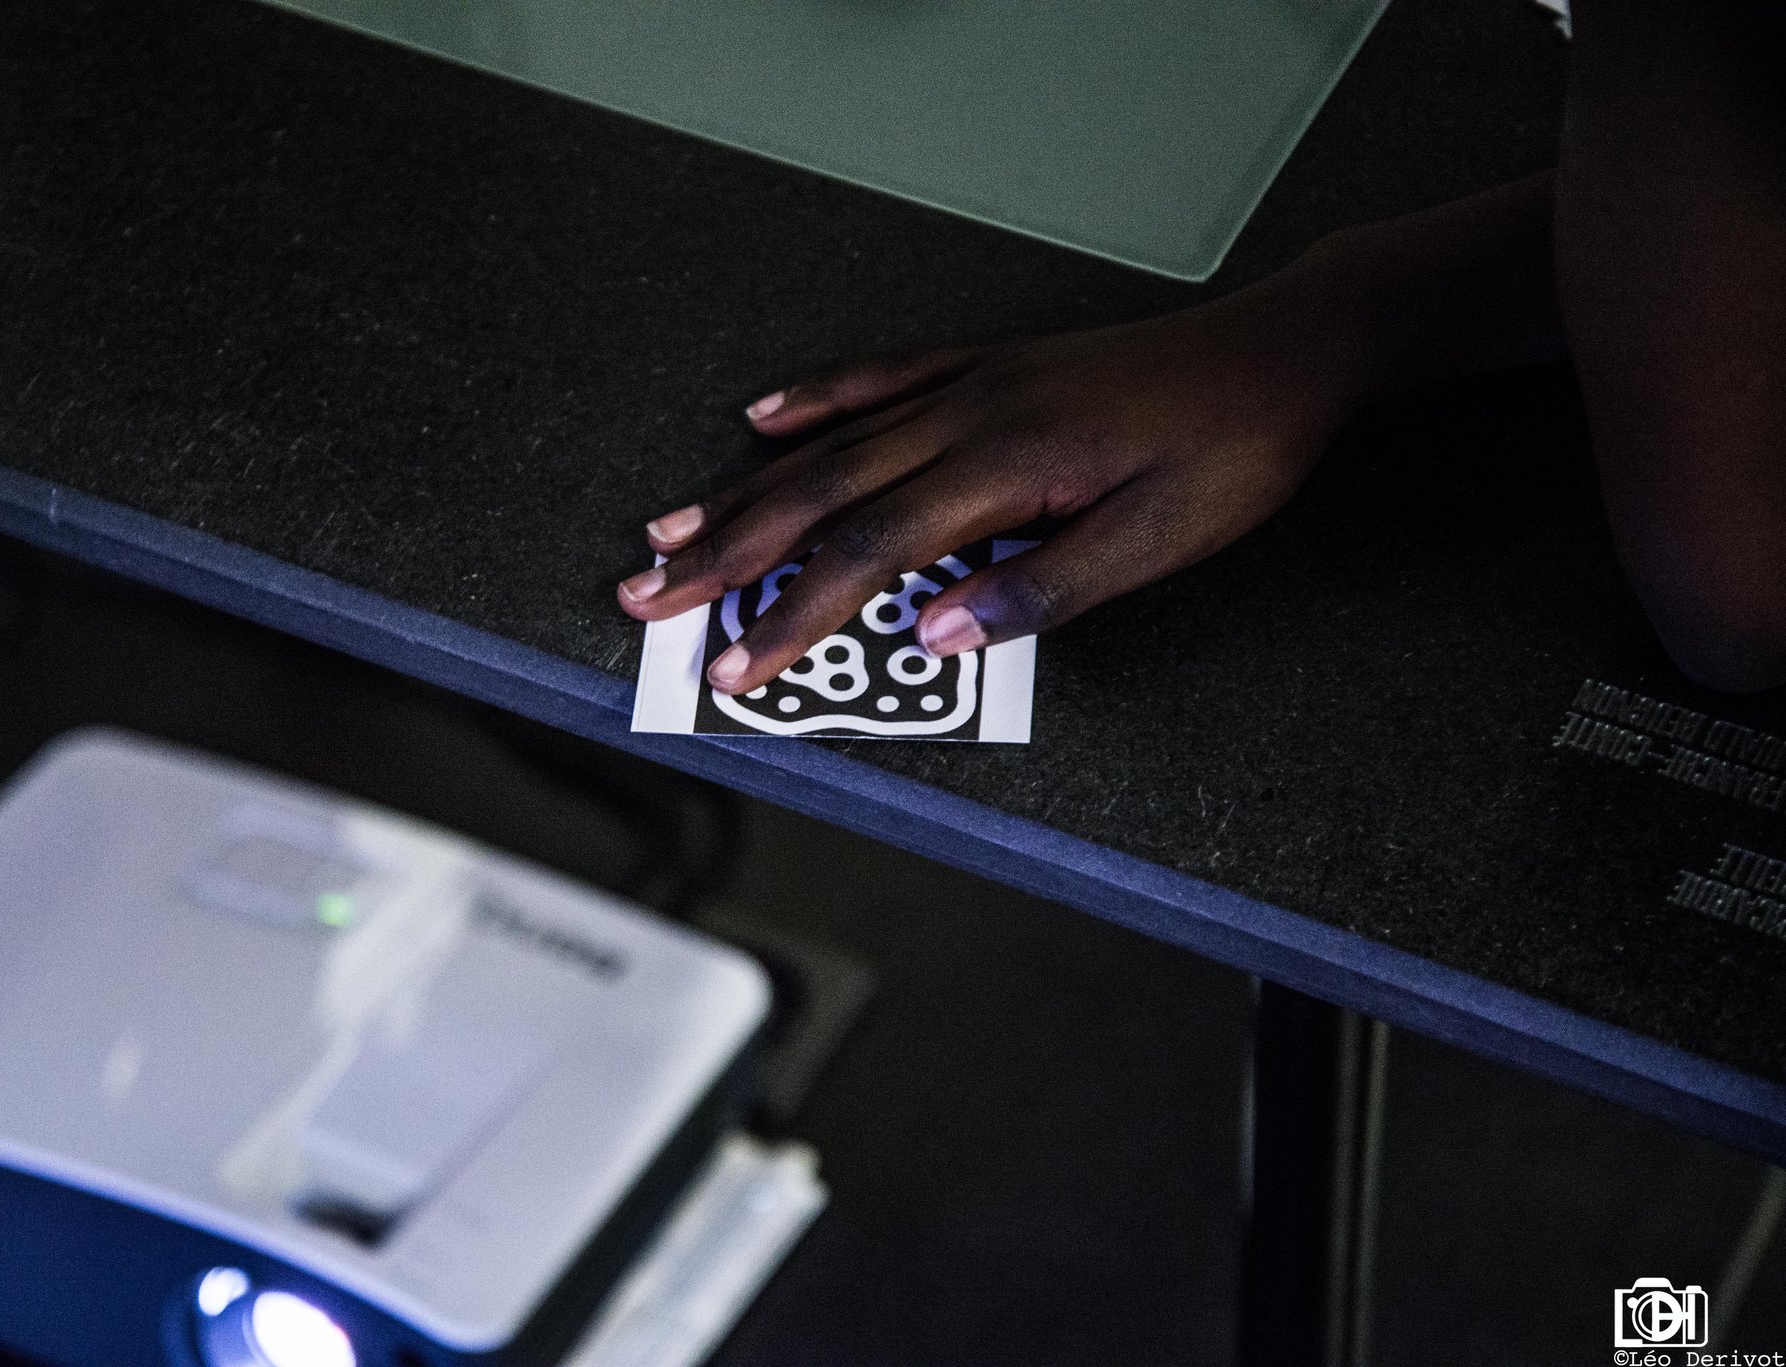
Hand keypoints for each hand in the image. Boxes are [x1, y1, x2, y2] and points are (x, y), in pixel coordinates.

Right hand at [616, 276, 1367, 693]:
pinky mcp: (989, 368)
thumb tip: (932, 635)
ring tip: (670, 530)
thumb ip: (1039, 590)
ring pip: (831, 442)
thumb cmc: (1232, 452)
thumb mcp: (1157, 543)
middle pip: (818, 494)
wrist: (1285, 351)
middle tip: (648, 596)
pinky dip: (813, 400)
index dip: (793, 614)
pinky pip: (878, 379)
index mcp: (1005, 467)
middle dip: (727, 554)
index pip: (870, 553)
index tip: (736, 665)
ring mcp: (972, 384)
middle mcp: (968, 415)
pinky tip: (762, 419)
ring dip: (744, 491)